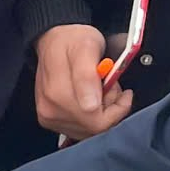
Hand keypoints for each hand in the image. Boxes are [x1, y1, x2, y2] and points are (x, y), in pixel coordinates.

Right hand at [34, 23, 133, 140]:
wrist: (54, 40)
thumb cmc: (73, 41)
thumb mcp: (87, 48)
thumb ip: (87, 76)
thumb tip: (90, 106)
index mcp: (59, 94)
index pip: (98, 122)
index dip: (117, 108)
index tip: (120, 88)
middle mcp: (50, 110)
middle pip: (94, 128)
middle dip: (109, 108)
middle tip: (109, 85)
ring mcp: (49, 116)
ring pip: (88, 130)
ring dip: (101, 112)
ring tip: (100, 89)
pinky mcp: (50, 119)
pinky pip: (80, 129)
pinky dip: (91, 116)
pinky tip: (90, 98)